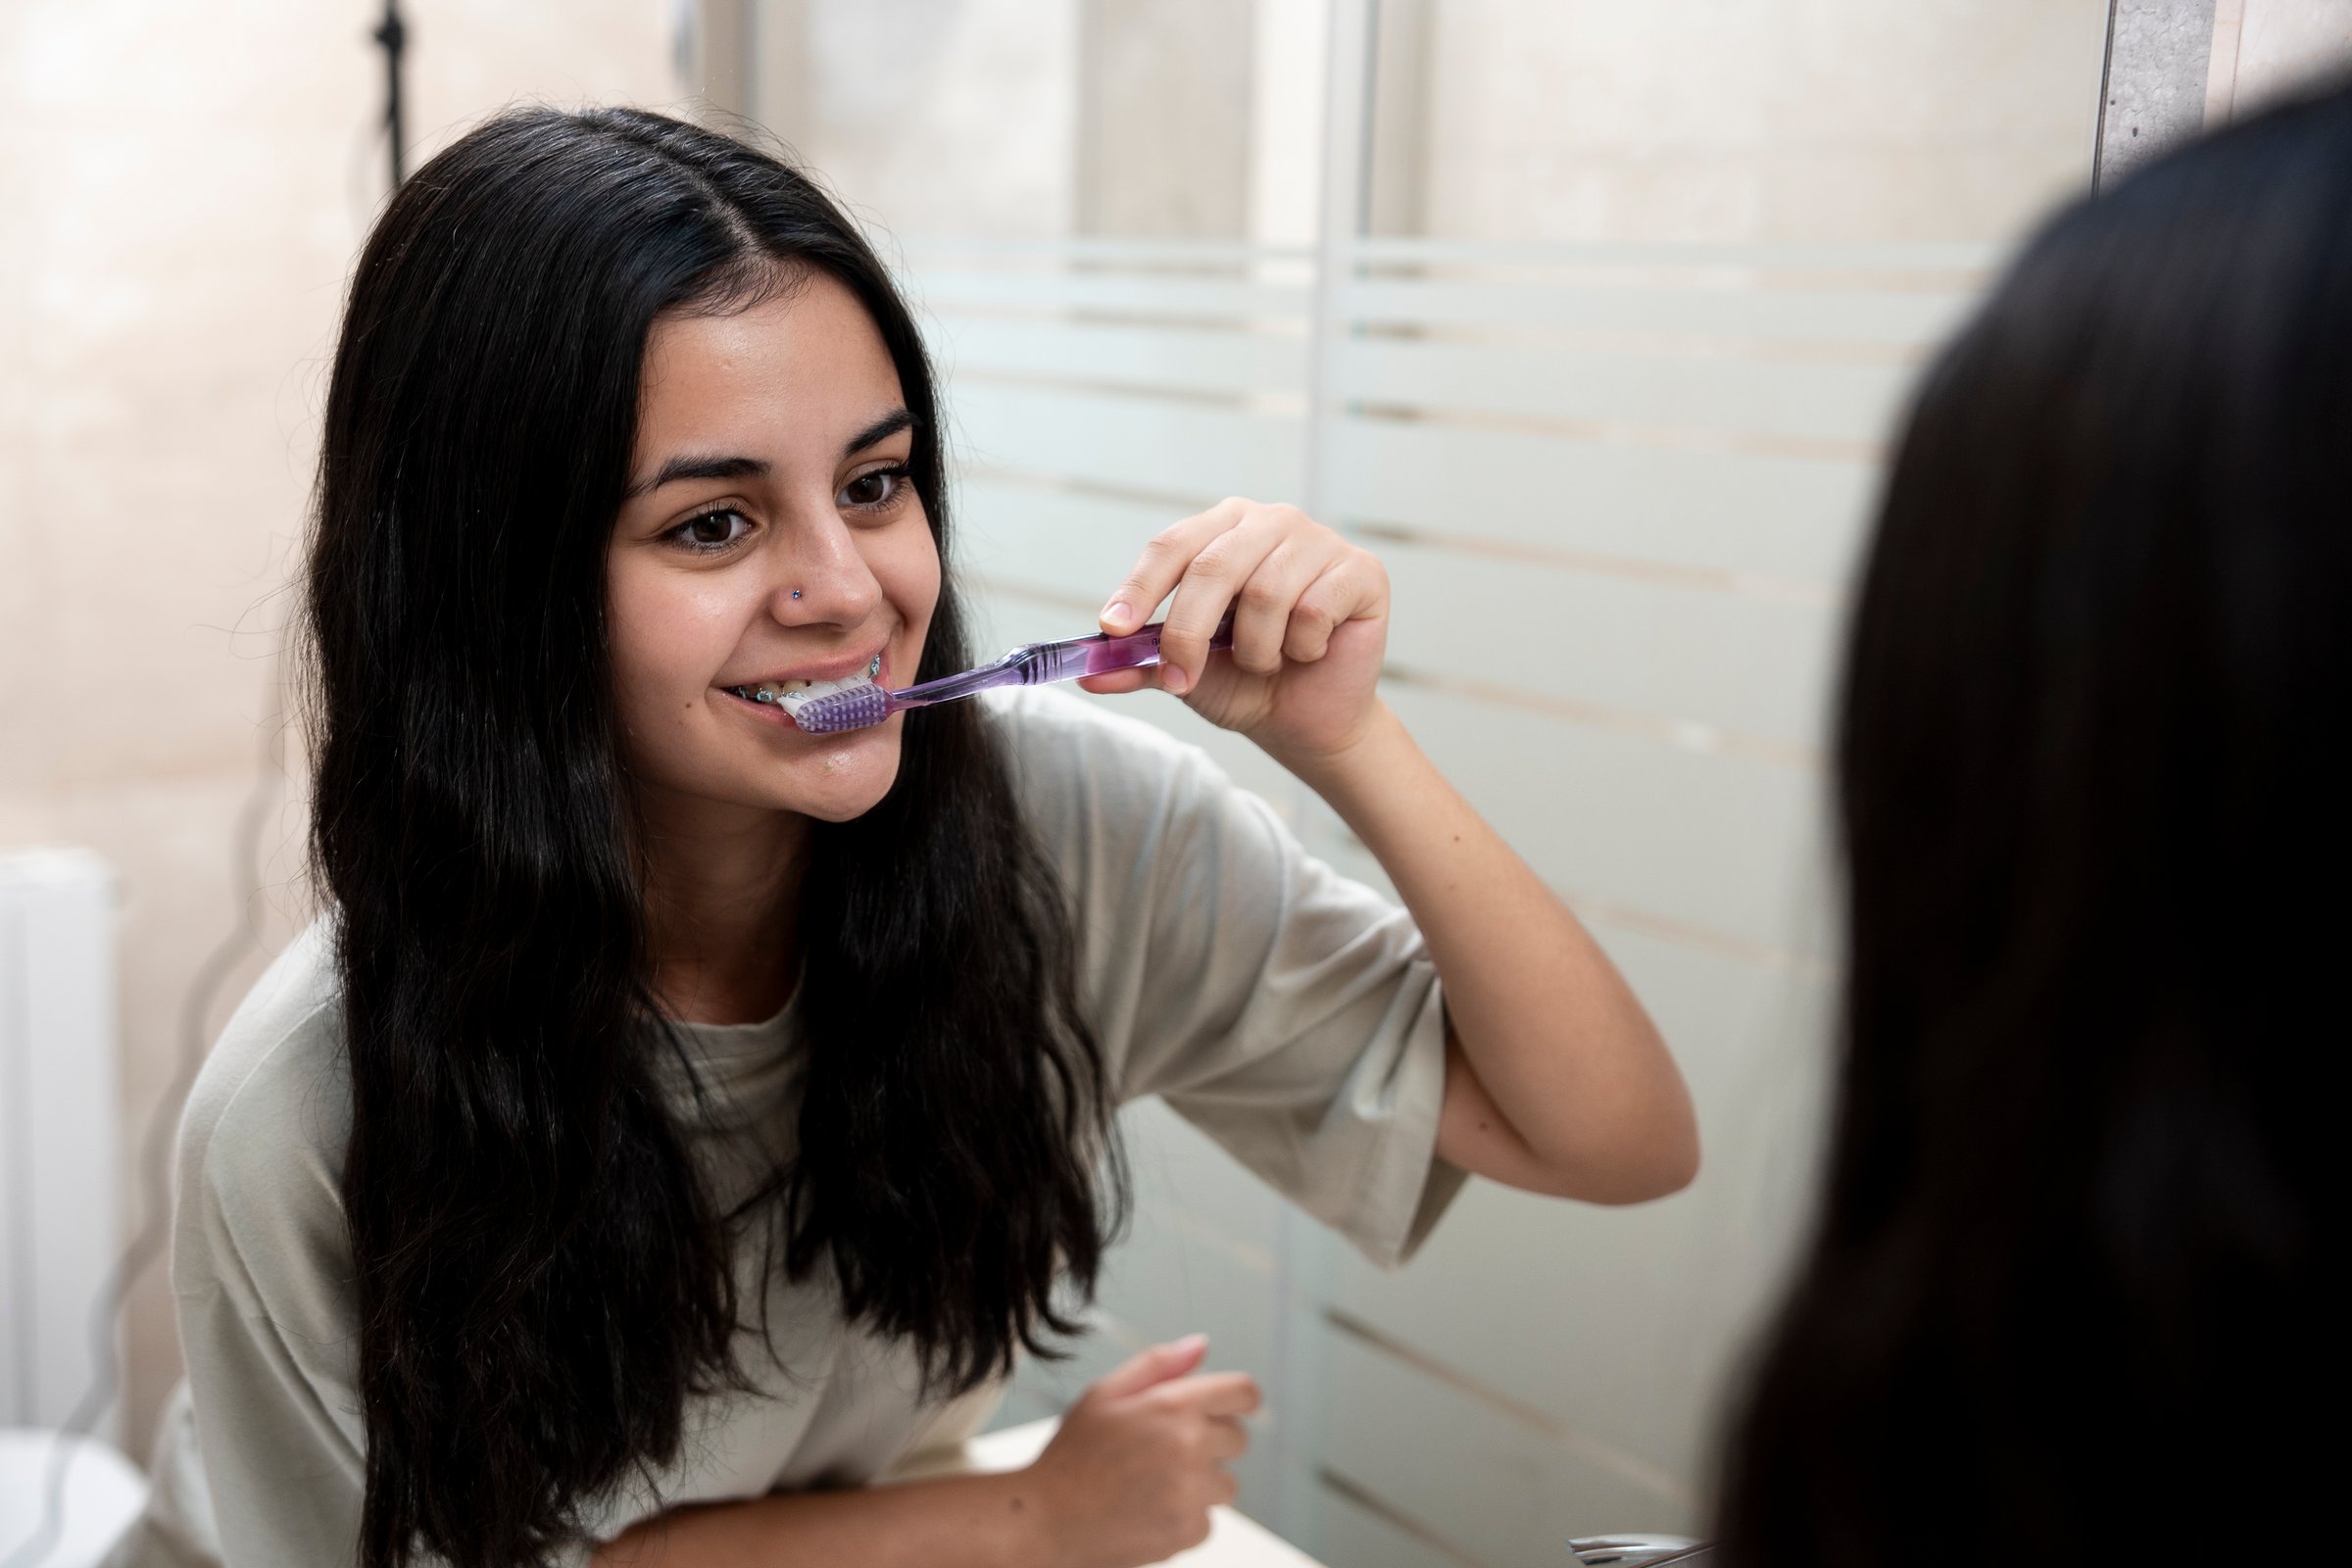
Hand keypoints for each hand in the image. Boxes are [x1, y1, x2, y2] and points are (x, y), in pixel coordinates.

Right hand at [1025, 1334, 1261, 1567]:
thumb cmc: (1072, 1456)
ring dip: (1201, 1484)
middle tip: (1165, 1450)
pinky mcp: (1187, 1531)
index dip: (1239, 1399)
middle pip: (1238, 1438)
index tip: (1230, 1408)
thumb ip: (1159, 1364)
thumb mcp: (1105, 1394)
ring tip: (1152, 1483)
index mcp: (1173, 1405)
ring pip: (1226, 1484)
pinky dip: (1185, 1519)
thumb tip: (1201, 1345)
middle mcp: (1189, 1446)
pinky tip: (1148, 1510)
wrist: (1045, 1520)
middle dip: (1210, 1442)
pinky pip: (1208, 1521)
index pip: (1243, 1392)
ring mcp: (1191, 1492)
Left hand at [1084, 498, 1389, 763]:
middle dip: (1190, 633)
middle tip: (1181, 679)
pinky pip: (1314, 610)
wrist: (1306, 719)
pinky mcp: (1361, 569)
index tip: (1113, 629)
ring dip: (1256, 649)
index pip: (1172, 545)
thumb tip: (1085, 674)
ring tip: (1266, 662)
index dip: (1140, 588)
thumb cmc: (1245, 682)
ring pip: (1266, 593)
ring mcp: (1319, 540)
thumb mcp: (1180, 673)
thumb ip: (1137, 664)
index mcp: (1222, 529)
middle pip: (1213, 567)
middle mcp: (1270, 521)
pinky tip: (1309, 652)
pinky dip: (1302, 648)